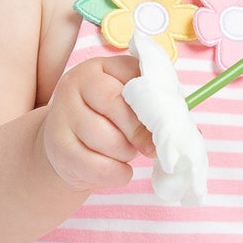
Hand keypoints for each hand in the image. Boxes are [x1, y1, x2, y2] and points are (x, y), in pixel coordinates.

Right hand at [41, 55, 155, 193]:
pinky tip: (119, 170)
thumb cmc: (108, 121)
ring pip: (108, 140)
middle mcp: (74, 85)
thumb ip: (152, 106)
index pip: (132, 79)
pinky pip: (98, 167)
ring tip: (125, 153)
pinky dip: (118, 174)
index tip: (165, 124)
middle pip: (115, 104)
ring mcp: (61, 116)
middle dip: (139, 131)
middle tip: (150, 147)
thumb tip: (184, 129)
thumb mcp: (127, 104)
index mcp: (98, 68)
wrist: (67, 147)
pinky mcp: (57, 148)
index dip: (152, 105)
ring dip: (127, 154)